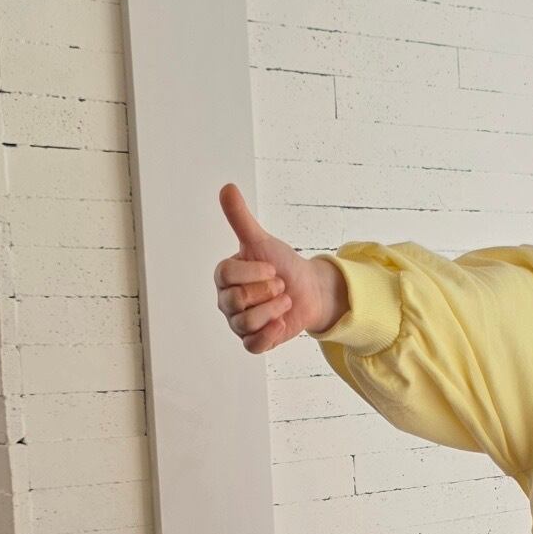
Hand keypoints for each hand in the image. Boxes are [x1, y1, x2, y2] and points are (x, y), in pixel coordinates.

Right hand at [213, 183, 344, 353]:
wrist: (308, 289)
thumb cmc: (282, 264)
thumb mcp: (262, 241)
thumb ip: (241, 219)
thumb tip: (227, 187)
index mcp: (224, 277)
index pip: (226, 276)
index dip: (254, 272)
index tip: (272, 267)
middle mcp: (226, 301)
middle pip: (237, 301)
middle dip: (267, 291)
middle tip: (280, 285)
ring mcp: (238, 323)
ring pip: (247, 322)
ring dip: (274, 310)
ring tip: (284, 301)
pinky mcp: (253, 341)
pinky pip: (253, 345)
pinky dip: (270, 334)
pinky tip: (282, 322)